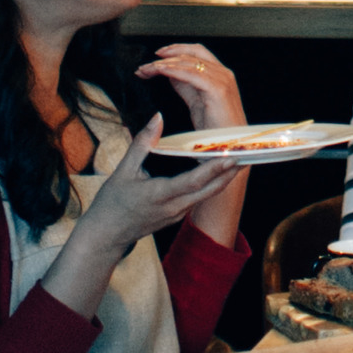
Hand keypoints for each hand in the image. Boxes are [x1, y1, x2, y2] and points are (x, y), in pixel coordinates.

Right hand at [78, 117, 247, 255]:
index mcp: (162, 195)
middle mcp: (175, 207)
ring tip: (238, 157)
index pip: (195, 180)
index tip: (231, 153)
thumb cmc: (111, 204)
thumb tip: (157, 117)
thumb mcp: (123, 171)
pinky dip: (211, 184)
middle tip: (247, 152)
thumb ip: (142, 143)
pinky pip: (199, 198)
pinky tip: (218, 171)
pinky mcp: (176, 216)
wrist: (105, 236)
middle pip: (210, 189)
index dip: (215, 167)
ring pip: (207, 194)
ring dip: (223, 177)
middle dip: (230, 171)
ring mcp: (177, 214)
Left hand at [134, 45, 247, 133]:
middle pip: (192, 52)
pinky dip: (174, 70)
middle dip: (166, 55)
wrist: (231, 150)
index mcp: (219, 75)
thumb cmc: (216, 133)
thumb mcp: (197, 104)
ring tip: (147, 69)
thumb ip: (187, 87)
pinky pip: (192, 74)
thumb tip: (170, 74)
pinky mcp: (217, 90)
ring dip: (165, 63)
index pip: (196, 53)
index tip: (155, 57)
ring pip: (190, 62)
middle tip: (146, 65)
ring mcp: (222, 80)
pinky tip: (160, 72)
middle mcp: (223, 73)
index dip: (175, 51)